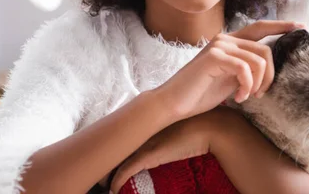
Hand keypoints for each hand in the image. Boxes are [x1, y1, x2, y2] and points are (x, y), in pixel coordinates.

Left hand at [109, 108, 227, 193]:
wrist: (209, 126)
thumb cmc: (199, 125)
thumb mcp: (180, 126)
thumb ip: (170, 130)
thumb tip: (170, 138)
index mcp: (148, 122)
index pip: (123, 135)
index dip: (113, 148)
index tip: (107, 158)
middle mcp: (143, 130)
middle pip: (115, 146)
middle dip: (104, 161)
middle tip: (98, 175)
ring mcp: (144, 142)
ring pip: (116, 159)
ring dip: (107, 173)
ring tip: (102, 184)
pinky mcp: (148, 155)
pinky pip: (125, 171)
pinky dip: (117, 181)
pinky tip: (113, 190)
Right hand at [158, 20, 302, 120]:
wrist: (174, 103)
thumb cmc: (201, 93)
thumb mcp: (231, 79)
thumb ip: (247, 68)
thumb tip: (268, 68)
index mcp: (230, 42)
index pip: (260, 28)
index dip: (281, 26)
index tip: (300, 27)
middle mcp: (226, 39)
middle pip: (265, 49)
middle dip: (270, 75)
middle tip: (261, 93)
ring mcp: (219, 46)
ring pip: (258, 60)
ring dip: (258, 83)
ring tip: (247, 96)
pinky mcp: (214, 57)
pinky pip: (244, 68)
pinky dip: (246, 86)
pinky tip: (238, 98)